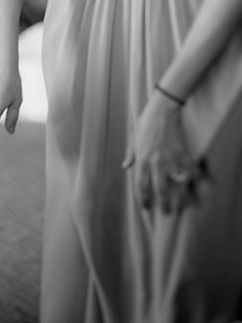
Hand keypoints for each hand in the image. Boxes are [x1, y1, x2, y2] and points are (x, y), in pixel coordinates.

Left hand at [123, 91, 203, 213]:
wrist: (162, 110)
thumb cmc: (145, 123)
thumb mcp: (133, 138)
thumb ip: (130, 154)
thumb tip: (125, 167)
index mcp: (142, 160)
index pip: (141, 186)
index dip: (144, 200)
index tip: (146, 208)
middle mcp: (156, 163)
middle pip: (161, 191)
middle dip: (164, 206)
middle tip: (166, 213)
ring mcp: (172, 160)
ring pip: (178, 187)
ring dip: (181, 200)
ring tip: (182, 208)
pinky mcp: (184, 155)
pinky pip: (192, 174)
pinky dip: (196, 184)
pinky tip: (197, 191)